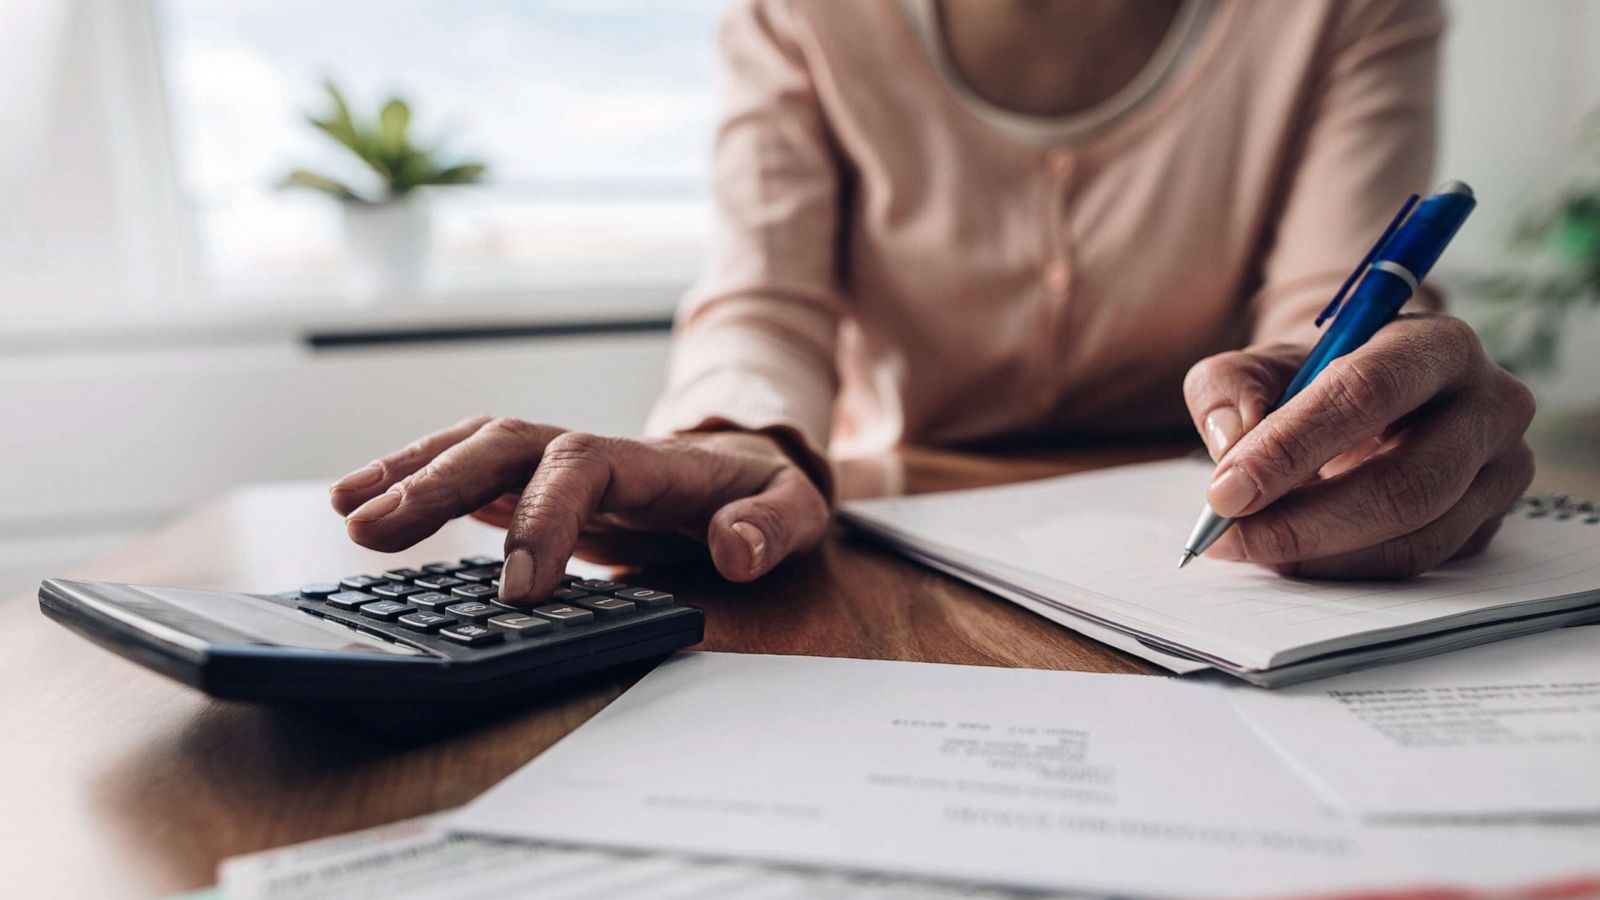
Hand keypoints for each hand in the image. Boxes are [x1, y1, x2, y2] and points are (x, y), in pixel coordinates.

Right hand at [329, 418, 829, 602]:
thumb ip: (771, 526)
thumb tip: (735, 549)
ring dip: (408, 471)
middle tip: (373, 531)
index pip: (581, 469)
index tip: (520, 589)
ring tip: (346, 508)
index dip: (544, 518)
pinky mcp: (532, 480)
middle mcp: (590, 450)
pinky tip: (357, 501)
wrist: (746, 472)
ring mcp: (555, 461)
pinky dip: (410, 477)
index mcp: (649, 461)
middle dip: (438, 482)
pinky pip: (464, 469)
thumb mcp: (796, 510)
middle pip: (504, 445)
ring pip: (473, 447)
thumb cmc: (763, 495)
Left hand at [1182, 314, 1535, 578]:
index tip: (1225, 491)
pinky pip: (1418, 563)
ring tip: (1250, 547)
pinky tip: (1292, 558)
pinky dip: (1344, 569)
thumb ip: (1227, 390)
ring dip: (1320, 555)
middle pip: (1405, 482)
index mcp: (1436, 344)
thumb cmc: (1311, 380)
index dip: (1292, 446)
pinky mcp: (1489, 522)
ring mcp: (1501, 470)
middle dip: (1304, 520)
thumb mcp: (1257, 366)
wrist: (1367, 402)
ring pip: (1415, 536)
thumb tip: (1231, 444)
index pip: (1368, 392)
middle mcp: (1489, 405)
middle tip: (1230, 536)